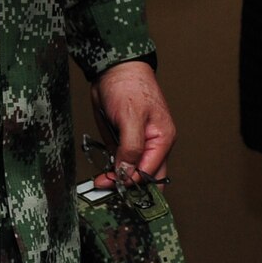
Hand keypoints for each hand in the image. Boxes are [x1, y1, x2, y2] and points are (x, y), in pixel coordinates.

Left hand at [90, 59, 175, 185]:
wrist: (113, 69)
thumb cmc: (129, 86)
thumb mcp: (130, 117)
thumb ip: (131, 147)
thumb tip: (127, 173)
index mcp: (162, 139)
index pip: (150, 172)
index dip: (131, 181)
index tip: (111, 184)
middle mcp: (153, 145)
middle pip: (145, 178)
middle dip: (128, 188)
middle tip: (106, 192)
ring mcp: (138, 145)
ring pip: (131, 173)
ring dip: (117, 181)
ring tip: (99, 184)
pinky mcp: (124, 142)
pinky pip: (121, 164)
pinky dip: (112, 172)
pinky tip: (101, 176)